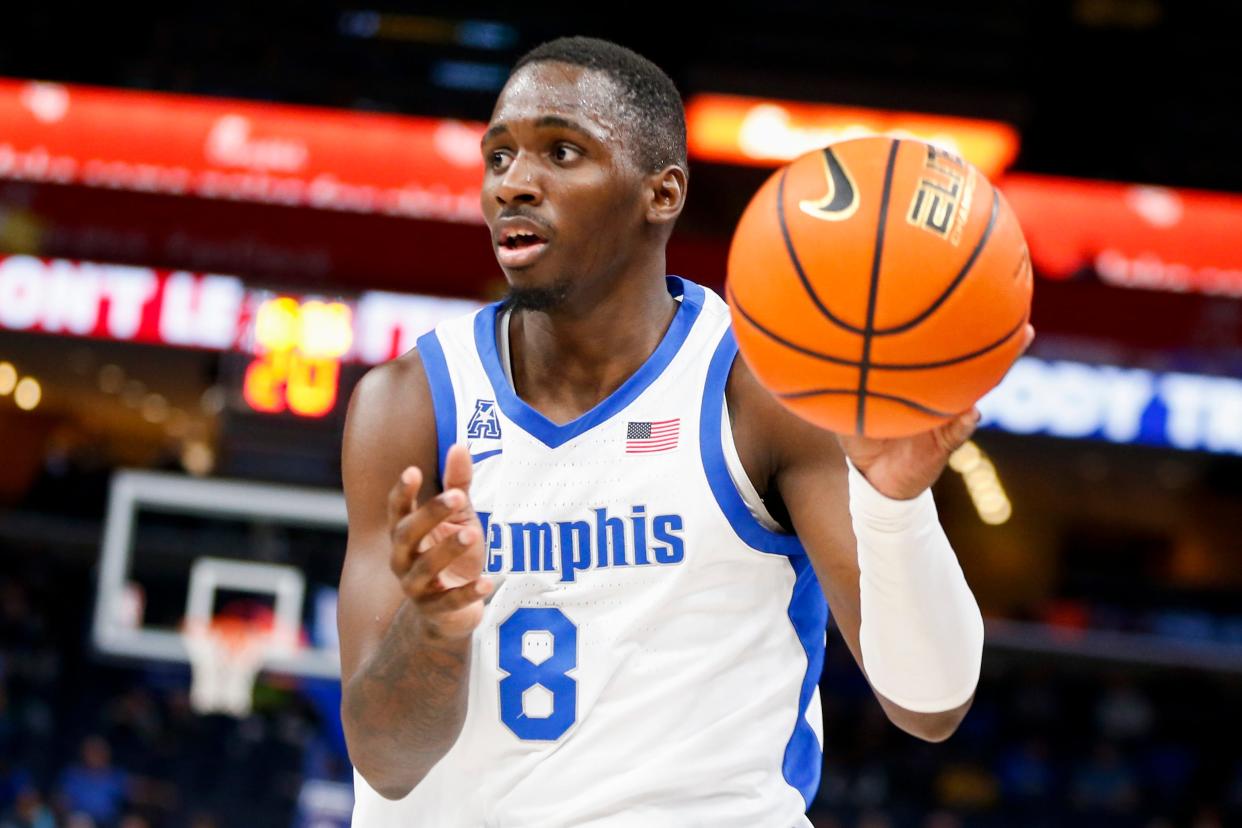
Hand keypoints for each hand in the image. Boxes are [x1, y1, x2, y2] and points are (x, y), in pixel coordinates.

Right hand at [386, 444, 490, 640]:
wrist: (448, 613)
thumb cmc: (451, 556)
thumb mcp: (459, 518)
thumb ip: (457, 486)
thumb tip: (459, 446)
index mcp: (405, 534)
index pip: (397, 511)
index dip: (402, 493)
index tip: (414, 471)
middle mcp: (402, 559)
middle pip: (407, 535)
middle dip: (430, 515)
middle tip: (456, 496)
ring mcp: (416, 587)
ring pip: (425, 568)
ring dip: (448, 549)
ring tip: (472, 532)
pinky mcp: (436, 610)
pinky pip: (451, 602)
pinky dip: (469, 592)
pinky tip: (489, 582)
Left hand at [839, 323, 1034, 499]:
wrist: (873, 479)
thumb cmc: (863, 435)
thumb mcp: (848, 406)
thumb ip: (842, 383)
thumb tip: (825, 353)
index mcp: (921, 386)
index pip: (943, 354)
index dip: (958, 330)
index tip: (973, 298)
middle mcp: (941, 398)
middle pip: (973, 367)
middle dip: (997, 343)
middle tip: (1020, 319)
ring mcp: (947, 419)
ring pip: (976, 393)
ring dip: (994, 373)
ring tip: (1017, 348)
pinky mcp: (944, 444)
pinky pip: (958, 432)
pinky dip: (964, 423)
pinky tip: (971, 412)